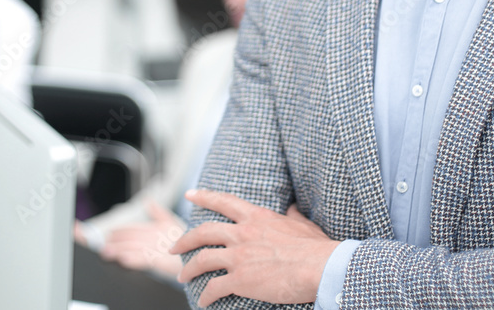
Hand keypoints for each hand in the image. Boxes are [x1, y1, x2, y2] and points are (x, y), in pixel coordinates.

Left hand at [98, 201, 185, 278]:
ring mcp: (158, 247)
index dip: (120, 231)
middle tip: (103, 244)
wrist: (201, 253)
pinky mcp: (161, 260)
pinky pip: (144, 259)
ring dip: (118, 250)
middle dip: (115, 241)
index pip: (134, 228)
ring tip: (107, 253)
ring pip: (133, 247)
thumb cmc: (188, 242)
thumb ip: (159, 213)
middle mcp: (156, 235)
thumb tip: (149, 201)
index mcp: (157, 227)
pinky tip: (123, 260)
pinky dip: (132, 259)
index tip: (110, 234)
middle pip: (131, 237)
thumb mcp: (173, 223)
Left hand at [171, 189, 338, 306]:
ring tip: (182, 277)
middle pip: (203, 232)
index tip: (190, 194)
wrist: (319, 266)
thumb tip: (292, 206)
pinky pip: (214, 287)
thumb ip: (292, 214)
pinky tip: (203, 301)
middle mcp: (242, 233)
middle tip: (173, 246)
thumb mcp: (302, 223)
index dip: (204, 196)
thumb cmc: (315, 247)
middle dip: (184, 239)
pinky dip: (205, 295)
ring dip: (188, 269)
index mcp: (256, 217)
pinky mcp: (240, 279)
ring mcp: (239, 256)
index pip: (223, 202)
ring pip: (202, 259)